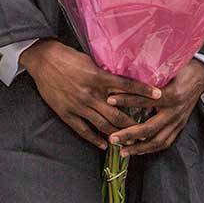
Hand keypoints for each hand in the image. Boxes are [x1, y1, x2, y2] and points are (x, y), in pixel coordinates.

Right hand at [20, 40, 160, 149]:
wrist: (44, 61)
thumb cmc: (68, 57)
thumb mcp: (91, 61)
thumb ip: (105, 73)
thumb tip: (122, 80)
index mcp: (99, 78)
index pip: (127, 86)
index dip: (144, 91)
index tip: (159, 95)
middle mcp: (91, 94)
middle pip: (117, 114)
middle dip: (133, 124)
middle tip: (146, 132)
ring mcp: (79, 106)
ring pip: (102, 126)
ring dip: (117, 135)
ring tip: (129, 142)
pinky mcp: (67, 113)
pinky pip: (83, 130)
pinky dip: (94, 139)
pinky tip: (103, 145)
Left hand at [108, 59, 203, 156]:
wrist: (202, 75)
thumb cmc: (183, 69)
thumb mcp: (168, 69)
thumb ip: (150, 76)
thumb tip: (125, 74)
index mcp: (172, 95)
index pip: (145, 100)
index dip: (126, 100)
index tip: (109, 100)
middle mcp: (175, 111)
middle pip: (150, 128)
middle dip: (129, 134)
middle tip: (112, 138)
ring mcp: (179, 121)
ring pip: (158, 141)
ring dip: (139, 148)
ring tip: (122, 150)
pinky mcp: (180, 126)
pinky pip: (165, 142)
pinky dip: (151, 148)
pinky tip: (138, 150)